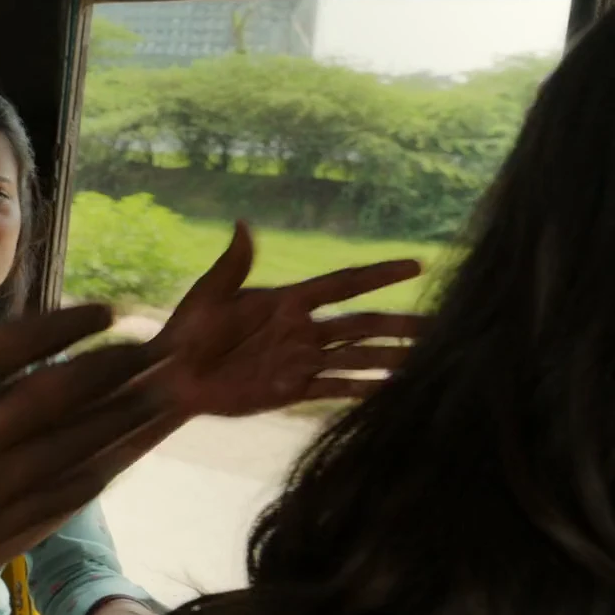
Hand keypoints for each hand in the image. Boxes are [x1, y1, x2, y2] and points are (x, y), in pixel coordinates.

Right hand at [0, 302, 177, 603]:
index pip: (34, 336)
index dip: (78, 321)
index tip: (106, 313)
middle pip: (77, 387)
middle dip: (125, 367)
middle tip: (162, 351)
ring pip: (84, 444)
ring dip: (130, 418)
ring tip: (164, 399)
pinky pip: (64, 496)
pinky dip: (97, 474)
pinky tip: (115, 462)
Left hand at [149, 223, 422, 417]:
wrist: (171, 376)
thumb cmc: (186, 331)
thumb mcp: (208, 295)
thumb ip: (232, 264)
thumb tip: (244, 223)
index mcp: (286, 301)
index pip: (343, 284)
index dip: (378, 276)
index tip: (416, 265)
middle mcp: (302, 330)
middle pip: (363, 325)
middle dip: (400, 324)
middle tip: (442, 325)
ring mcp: (300, 361)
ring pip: (357, 357)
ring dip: (391, 358)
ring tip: (431, 360)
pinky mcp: (291, 390)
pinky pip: (336, 389)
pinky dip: (365, 390)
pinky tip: (395, 391)